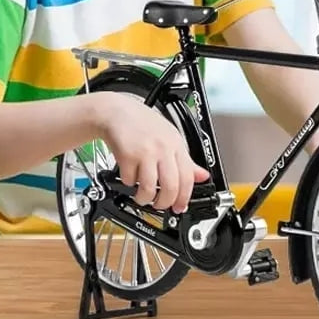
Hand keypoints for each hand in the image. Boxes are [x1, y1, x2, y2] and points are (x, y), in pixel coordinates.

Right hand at [97, 92, 209, 211]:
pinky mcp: (128, 155)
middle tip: (160, 205)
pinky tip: (129, 176)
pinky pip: (130, 180)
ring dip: (144, 198)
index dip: (185, 197)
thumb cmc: (142, 123)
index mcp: (176, 145)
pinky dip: (129, 183)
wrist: (116, 112)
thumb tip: (202, 175)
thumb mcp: (170, 137)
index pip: (188, 177)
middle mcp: (163, 148)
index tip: (180, 207)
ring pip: (149, 188)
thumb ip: (186, 159)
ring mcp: (146, 152)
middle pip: (171, 186)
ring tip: (142, 196)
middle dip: (165, 202)